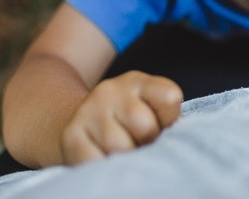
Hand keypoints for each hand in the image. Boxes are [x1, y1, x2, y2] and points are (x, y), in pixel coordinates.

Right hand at [60, 70, 182, 164]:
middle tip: (139, 144)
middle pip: (145, 126)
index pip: (169, 97)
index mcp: (136, 82)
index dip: (169, 119)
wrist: (81, 123)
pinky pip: (96, 162)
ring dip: (125, 158)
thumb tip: (177, 141)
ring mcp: (88, 111)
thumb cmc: (127, 123)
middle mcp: (110, 91)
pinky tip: (104, 159)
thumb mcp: (149, 109)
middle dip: (147, 142)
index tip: (161, 125)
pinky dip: (104, 166)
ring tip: (122, 153)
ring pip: (120, 147)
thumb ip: (166, 119)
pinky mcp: (71, 135)